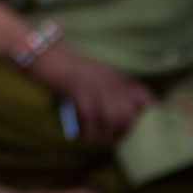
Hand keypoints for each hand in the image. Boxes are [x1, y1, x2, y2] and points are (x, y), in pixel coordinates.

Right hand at [25, 46, 155, 145]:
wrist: (44, 54)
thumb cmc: (67, 66)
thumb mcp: (96, 75)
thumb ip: (111, 90)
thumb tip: (122, 115)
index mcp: (116, 76)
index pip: (145, 97)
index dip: (148, 114)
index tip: (141, 127)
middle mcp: (110, 80)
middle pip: (129, 113)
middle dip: (123, 131)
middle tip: (112, 136)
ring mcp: (94, 84)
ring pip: (113, 118)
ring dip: (106, 134)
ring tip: (98, 138)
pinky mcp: (78, 90)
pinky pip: (91, 118)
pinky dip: (89, 131)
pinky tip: (85, 135)